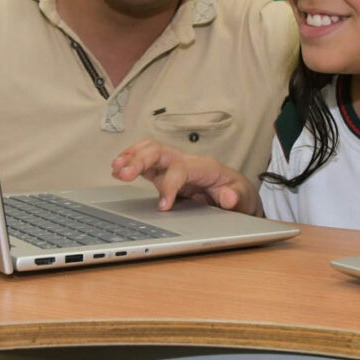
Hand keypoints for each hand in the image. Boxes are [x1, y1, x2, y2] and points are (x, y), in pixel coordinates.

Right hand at [111, 140, 260, 215]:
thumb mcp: (244, 197)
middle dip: (140, 160)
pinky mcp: (165, 174)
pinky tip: (117, 169)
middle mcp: (186, 162)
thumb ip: (236, 197)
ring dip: (131, 157)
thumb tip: (228, 197)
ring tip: (115, 168)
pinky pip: (146, 162)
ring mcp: (174, 166)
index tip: (163, 206)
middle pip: (160, 152)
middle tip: (123, 174)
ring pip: (150, 152)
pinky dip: (130, 161)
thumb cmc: (237, 193)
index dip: (169, 186)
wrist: (236, 192)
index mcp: (204, 168)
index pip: (181, 170)